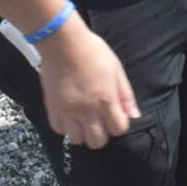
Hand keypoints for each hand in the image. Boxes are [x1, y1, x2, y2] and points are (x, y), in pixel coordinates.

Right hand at [39, 22, 138, 149]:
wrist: (64, 43)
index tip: (116, 115)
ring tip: (84, 118)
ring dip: (82, 132)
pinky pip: (59, 130)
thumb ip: (126, 96)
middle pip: (97, 142)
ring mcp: (68, 112)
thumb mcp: (117, 70)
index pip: (118, 130)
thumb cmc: (93, 52)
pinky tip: (69, 114)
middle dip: (102, 134)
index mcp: (106, 101)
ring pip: (76, 139)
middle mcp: (87, 111)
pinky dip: (65, 126)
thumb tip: (134, 115)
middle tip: (100, 120)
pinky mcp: (52, 108)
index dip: (119, 124)